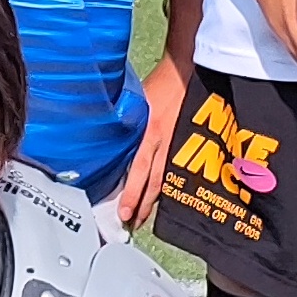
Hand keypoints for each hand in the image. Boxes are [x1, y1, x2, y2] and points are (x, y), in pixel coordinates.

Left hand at [114, 56, 187, 225]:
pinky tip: (164, 197)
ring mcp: (177, 145)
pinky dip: (168, 185)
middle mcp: (163, 143)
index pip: (138, 171)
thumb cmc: (158, 85)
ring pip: (164, 180)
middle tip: (132, 224)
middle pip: (152, 182)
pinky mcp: (187, 144)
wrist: (186, 72)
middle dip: (142, 205)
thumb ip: (126, 127)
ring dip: (153, 200)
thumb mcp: (135, 104)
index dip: (132, 194)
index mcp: (149, 133)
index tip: (123, 213)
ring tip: (144, 218)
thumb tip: (109, 144)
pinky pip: (175, 170)